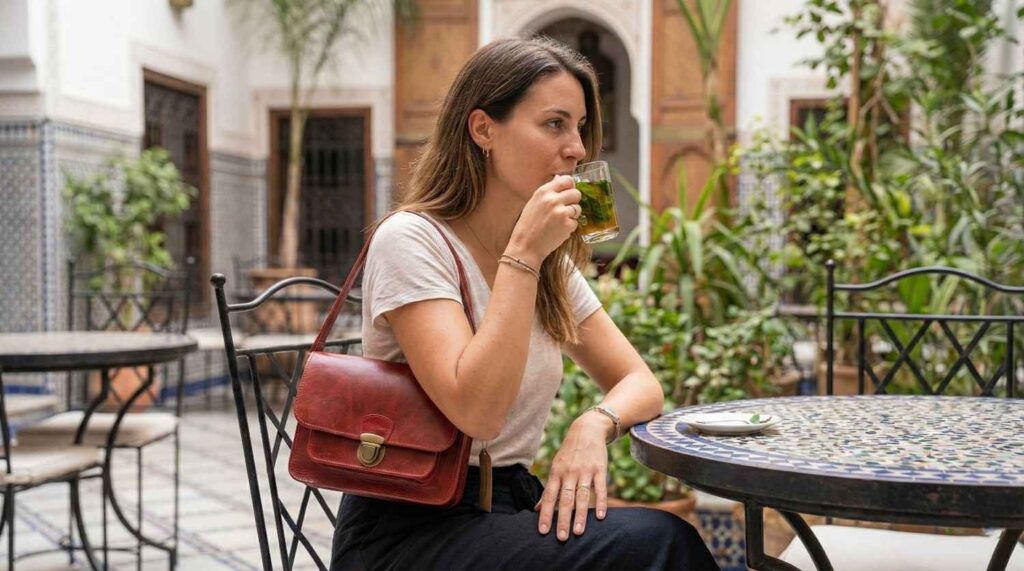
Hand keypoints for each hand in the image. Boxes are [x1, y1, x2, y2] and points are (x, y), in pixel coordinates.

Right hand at [507, 175, 580, 266]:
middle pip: (576, 193)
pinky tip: (558, 231)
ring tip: (558, 222)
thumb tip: (559, 178)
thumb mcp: (533, 203)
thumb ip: (548, 191)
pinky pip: (575, 222)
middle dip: (573, 201)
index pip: (567, 180)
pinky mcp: (567, 225)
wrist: (525, 247)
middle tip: (565, 209)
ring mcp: (561, 212)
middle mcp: (553, 199)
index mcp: (543, 191)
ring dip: (572, 215)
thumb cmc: (527, 226)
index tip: (568, 192)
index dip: (570, 187)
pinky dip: (569, 227)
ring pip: (578, 208)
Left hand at [535, 411, 612, 540]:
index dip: (545, 514)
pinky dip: (600, 502)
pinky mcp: (599, 469)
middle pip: (565, 499)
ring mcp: (585, 471)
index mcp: (556, 473)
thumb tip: (536, 509)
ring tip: (579, 532)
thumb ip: (549, 489)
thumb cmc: (569, 453)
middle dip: (562, 519)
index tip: (543, 531)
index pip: (549, 497)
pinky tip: (600, 516)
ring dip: (580, 515)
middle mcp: (569, 473)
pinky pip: (600, 488)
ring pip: (582, 496)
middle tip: (561, 538)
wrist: (587, 429)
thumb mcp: (556, 467)